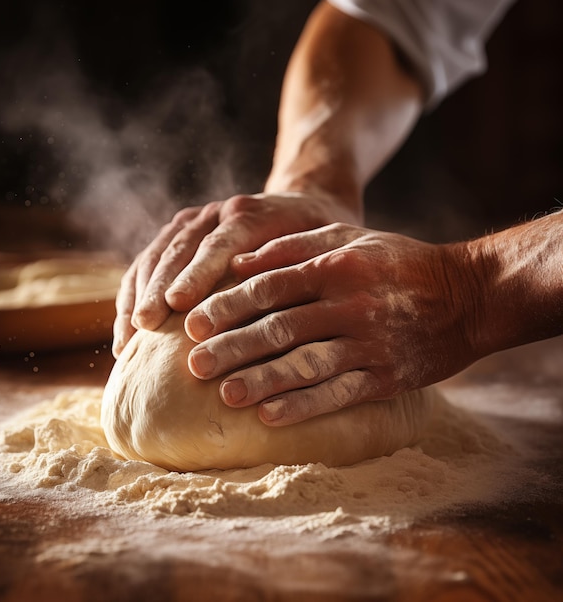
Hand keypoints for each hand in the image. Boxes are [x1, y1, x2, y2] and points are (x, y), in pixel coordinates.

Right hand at [112, 192, 358, 356]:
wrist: (305, 202)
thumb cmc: (317, 236)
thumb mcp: (321, 248)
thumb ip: (298, 269)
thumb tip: (281, 317)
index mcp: (249, 214)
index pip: (217, 244)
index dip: (196, 274)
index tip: (177, 306)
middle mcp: (215, 213)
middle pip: (179, 249)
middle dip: (158, 288)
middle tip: (144, 326)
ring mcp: (194, 222)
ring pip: (156, 255)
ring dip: (139, 294)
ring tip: (129, 337)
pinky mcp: (180, 236)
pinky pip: (148, 262)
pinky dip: (134, 295)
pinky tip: (126, 331)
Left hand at [184, 223, 479, 425]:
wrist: (467, 296)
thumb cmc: (398, 263)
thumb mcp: (350, 238)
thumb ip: (294, 247)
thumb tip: (238, 262)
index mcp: (336, 267)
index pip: (270, 287)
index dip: (227, 305)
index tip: (190, 324)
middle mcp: (349, 305)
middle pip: (280, 328)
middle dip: (233, 347)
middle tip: (193, 366)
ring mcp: (369, 344)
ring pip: (306, 365)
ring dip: (263, 381)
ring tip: (225, 396)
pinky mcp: (386, 376)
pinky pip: (340, 394)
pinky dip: (304, 406)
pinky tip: (270, 417)